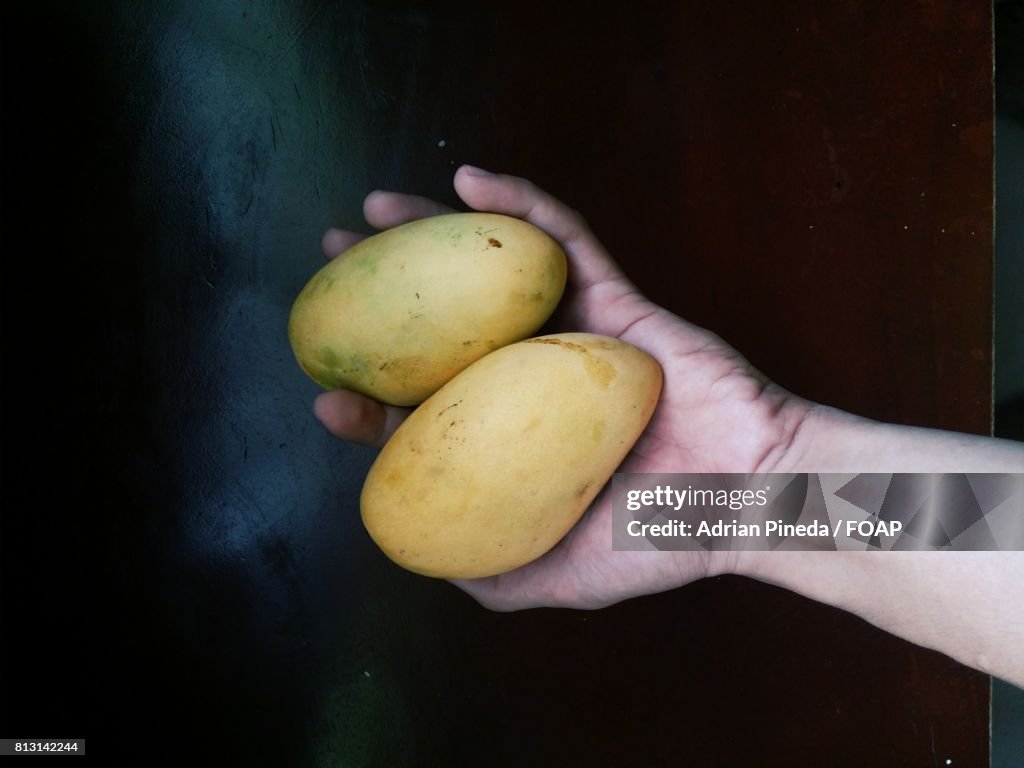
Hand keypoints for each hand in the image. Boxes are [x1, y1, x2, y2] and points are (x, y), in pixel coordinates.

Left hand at [314, 165, 812, 609]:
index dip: (371, 400)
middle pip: (443, 322)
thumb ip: (492, 572)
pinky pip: (564, 239)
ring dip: (430, 231)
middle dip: (381, 291)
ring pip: (490, 269)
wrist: (748, 500)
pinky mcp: (616, 299)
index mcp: (514, 439)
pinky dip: (520, 204)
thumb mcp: (558, 578)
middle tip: (330, 263)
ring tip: (373, 208)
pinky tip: (470, 179)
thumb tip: (419, 549)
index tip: (329, 395)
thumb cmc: (658, 543)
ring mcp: (571, 335)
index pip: (427, 410)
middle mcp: (532, 380)